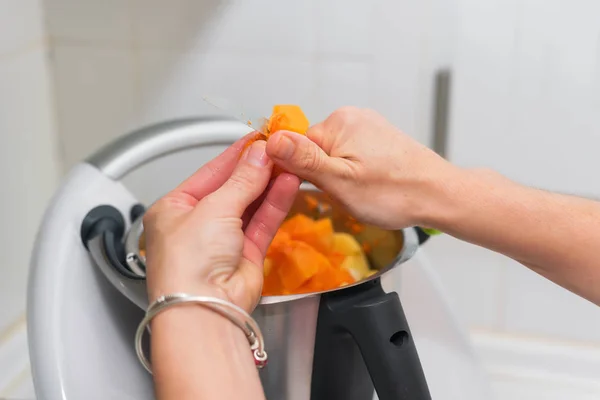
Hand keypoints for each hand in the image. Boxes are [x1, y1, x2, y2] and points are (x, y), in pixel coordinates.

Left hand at [143, 135, 299, 311]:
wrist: (204, 310)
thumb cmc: (188, 264)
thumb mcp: (213, 208)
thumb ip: (241, 180)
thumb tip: (259, 154)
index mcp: (174, 209)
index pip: (209, 173)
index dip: (236, 154)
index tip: (258, 138)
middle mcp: (197, 225)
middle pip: (232, 187)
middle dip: (256, 168)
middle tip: (279, 148)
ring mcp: (222, 241)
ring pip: (250, 204)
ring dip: (269, 184)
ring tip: (289, 161)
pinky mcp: (245, 255)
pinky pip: (262, 223)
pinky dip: (275, 204)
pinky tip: (288, 184)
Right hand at [265, 107, 456, 229]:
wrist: (439, 195)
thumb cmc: (395, 192)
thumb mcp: (341, 182)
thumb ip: (304, 160)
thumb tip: (270, 141)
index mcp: (339, 122)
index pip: (296, 147)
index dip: (302, 174)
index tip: (321, 190)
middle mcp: (352, 117)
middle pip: (314, 151)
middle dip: (324, 176)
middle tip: (347, 193)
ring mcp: (367, 126)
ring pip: (332, 156)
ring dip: (340, 177)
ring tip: (363, 190)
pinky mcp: (378, 138)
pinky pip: (350, 156)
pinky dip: (355, 173)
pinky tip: (371, 185)